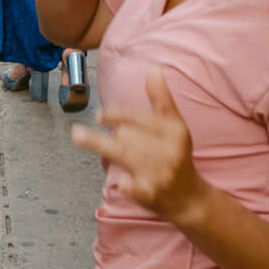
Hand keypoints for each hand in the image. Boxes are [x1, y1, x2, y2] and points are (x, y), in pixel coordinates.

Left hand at [70, 68, 209, 226]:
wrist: (190, 199)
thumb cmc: (177, 156)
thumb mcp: (175, 126)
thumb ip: (161, 99)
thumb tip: (154, 69)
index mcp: (174, 132)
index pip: (140, 118)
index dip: (116, 114)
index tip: (98, 115)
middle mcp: (169, 152)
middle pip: (128, 136)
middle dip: (110, 134)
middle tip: (82, 132)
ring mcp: (160, 175)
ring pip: (125, 155)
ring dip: (101, 146)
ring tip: (78, 136)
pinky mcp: (152, 195)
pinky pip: (137, 189)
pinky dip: (128, 186)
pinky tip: (121, 183)